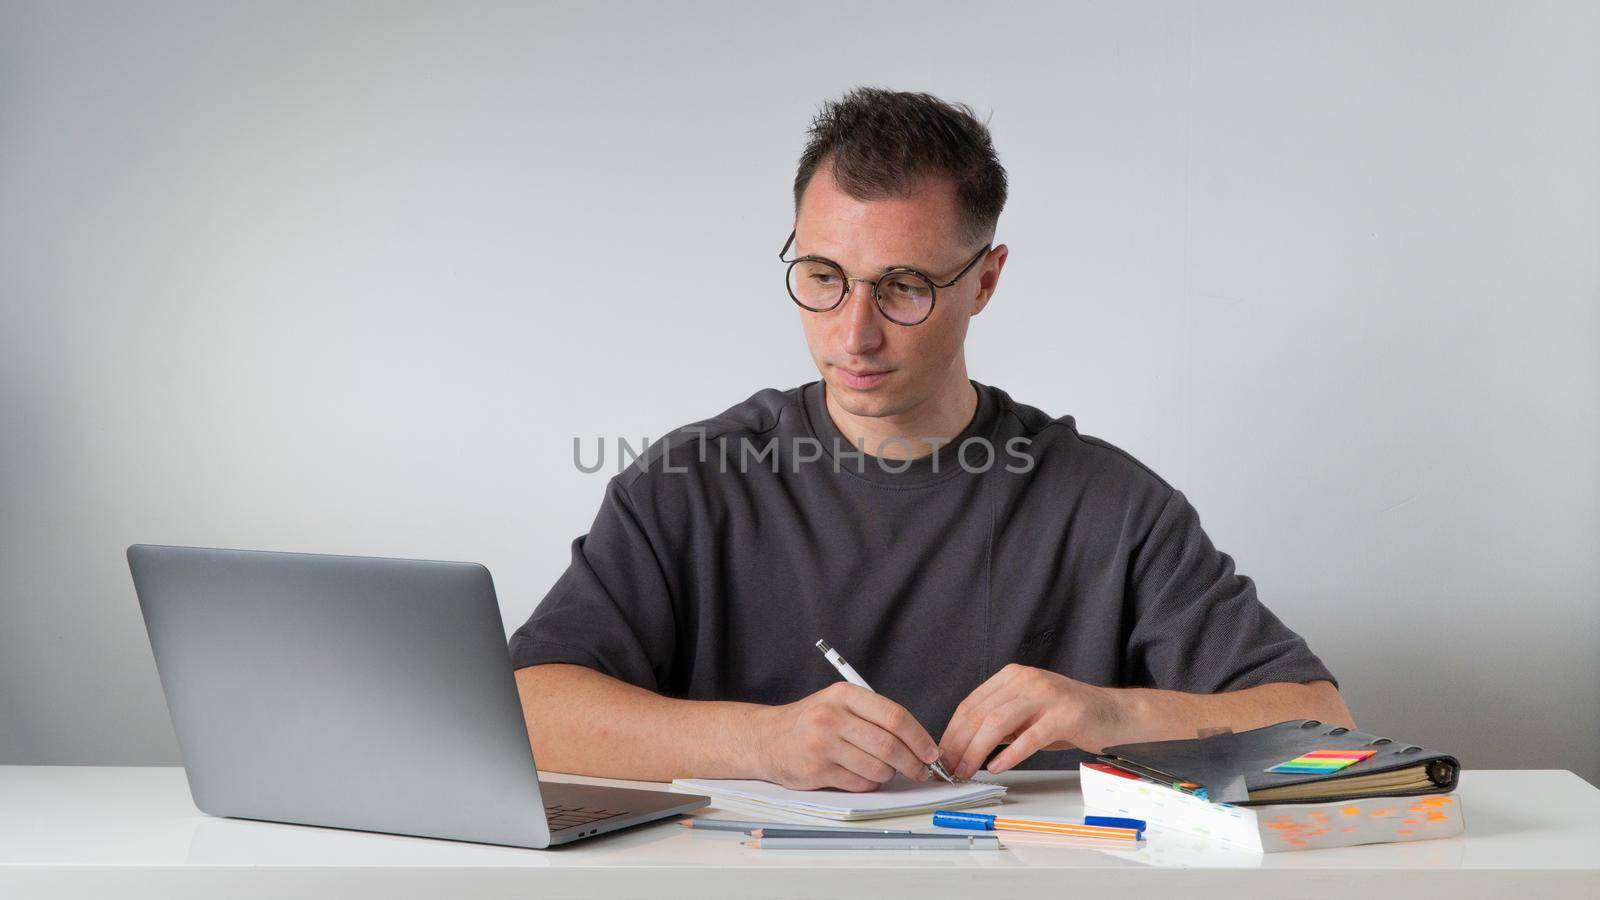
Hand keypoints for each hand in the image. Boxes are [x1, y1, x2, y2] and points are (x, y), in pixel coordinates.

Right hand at [753, 683, 942, 791]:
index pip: (894, 715)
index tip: (931, 751)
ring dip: (888, 774)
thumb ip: (874, 717)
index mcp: (844, 694)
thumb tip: (917, 742)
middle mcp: (832, 716)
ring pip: (876, 768)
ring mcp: (822, 744)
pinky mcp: (816, 770)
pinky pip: (858, 783)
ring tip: (884, 771)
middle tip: (920, 770)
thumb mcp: (838, 704)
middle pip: (888, 745)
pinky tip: (861, 775)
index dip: (919, 737)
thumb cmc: (810, 722)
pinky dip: (868, 784)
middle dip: (912, 763)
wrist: (766, 739)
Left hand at [938, 664, 1130, 778]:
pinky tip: (996, 767)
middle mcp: (1026, 680)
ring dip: (977, 750)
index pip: (971, 703)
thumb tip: (964, 747)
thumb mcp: (1027, 715)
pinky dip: (1009, 754)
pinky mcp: (1065, 714)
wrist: (1113, 713)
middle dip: (959, 744)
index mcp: (1012, 677)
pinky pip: (1029, 736)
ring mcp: (1046, 695)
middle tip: (949, 768)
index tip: (942, 754)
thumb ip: (999, 725)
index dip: (952, 731)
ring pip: (998, 722)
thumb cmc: (1067, 718)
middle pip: (980, 713)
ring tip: (966, 770)